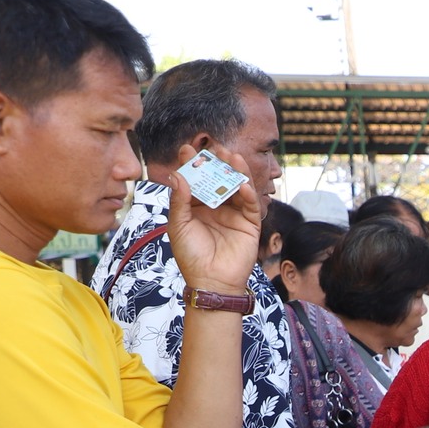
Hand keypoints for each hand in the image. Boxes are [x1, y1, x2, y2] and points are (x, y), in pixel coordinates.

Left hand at [166, 140, 262, 296]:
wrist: (210, 281)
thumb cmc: (190, 255)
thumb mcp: (178, 226)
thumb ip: (179, 201)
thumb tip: (178, 176)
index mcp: (197, 206)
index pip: (195, 180)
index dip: (191, 165)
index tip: (186, 149)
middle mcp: (217, 207)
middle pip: (218, 179)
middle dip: (216, 163)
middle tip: (214, 146)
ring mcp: (234, 214)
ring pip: (237, 188)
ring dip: (236, 172)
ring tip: (232, 157)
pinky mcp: (249, 224)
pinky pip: (250, 206)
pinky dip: (248, 194)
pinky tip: (243, 185)